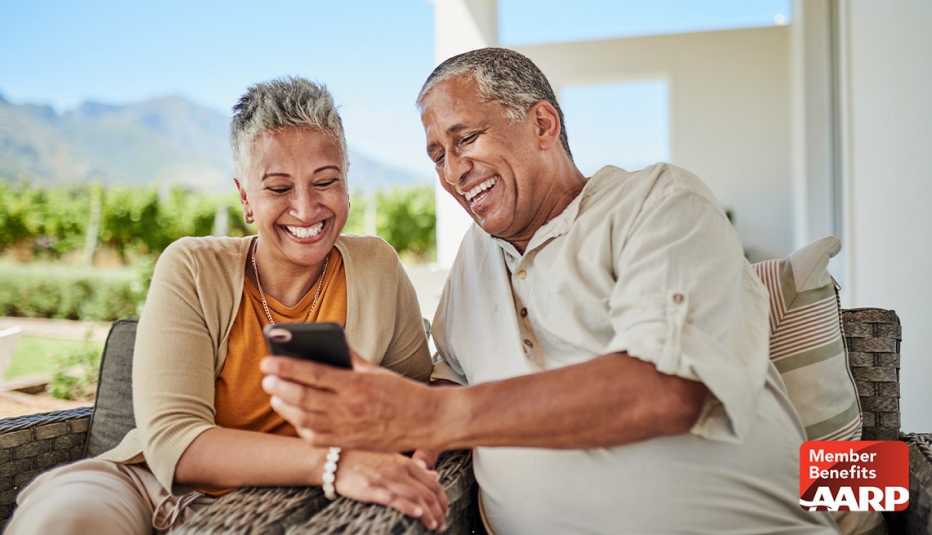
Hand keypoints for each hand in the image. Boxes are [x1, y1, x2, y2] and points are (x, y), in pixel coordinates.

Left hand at [260, 355, 449, 451]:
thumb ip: (351, 358)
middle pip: (303, 398)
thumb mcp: (377, 370)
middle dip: (280, 387)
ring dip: (286, 408)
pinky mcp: (350, 443)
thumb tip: (330, 343)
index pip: (313, 374)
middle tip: (266, 379)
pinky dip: (301, 428)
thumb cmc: (402, 392)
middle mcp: (349, 408)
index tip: (268, 361)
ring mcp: (348, 428)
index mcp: (356, 384)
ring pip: (305, 420)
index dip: (287, 367)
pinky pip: (317, 438)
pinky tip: (296, 417)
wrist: (427, 421)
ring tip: (276, 396)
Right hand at [336, 451, 447, 530]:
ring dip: (428, 514)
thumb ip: (414, 467)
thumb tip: (435, 475)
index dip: (442, 498)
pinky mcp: (372, 490)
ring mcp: (386, 480)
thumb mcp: (392, 459)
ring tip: (435, 525)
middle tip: (443, 524)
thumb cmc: (364, 460)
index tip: (445, 510)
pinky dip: (408, 507)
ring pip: (415, 498)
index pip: (432, 482)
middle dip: (439, 510)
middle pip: (427, 492)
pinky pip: (394, 499)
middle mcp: (398, 470)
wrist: (335, 461)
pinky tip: (418, 514)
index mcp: (405, 463)